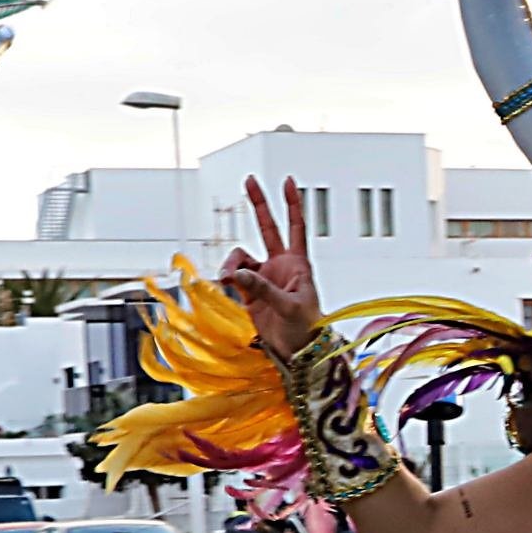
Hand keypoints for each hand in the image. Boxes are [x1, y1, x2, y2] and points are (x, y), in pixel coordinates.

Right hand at [219, 178, 326, 356]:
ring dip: (232, 262)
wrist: (299, 352)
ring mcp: (264, 278)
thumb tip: (237, 275)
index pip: (296, 226)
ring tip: (228, 277)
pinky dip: (227, 276)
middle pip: (268, 228)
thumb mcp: (289, 306)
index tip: (288, 181)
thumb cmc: (307, 329)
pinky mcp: (251, 293)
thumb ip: (263, 289)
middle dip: (260, 204)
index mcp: (298, 264)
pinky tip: (225, 281)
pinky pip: (234, 276)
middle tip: (250, 180)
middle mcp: (280, 265)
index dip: (292, 203)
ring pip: (241, 257)